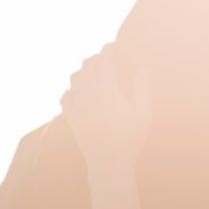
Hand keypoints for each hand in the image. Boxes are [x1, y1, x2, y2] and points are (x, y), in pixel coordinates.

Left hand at [61, 47, 151, 167]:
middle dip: (96, 57)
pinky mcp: (71, 118)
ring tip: (93, 71)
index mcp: (108, 91)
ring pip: (75, 78)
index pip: (105, 61)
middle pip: (88, 66)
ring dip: (83, 70)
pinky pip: (65, 96)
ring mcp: (78, 106)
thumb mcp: (143, 113)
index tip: (113, 45)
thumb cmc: (131, 139)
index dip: (108, 50)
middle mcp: (89, 95)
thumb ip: (141, 87)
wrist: (108, 163)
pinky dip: (71, 89)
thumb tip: (142, 68)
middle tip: (105, 56)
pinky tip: (79, 91)